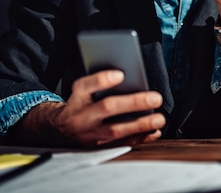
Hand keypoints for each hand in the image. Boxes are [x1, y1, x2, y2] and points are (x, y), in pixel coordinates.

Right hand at [16, 70, 165, 146]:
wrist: (61, 130)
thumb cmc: (81, 104)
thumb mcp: (84, 90)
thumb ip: (101, 83)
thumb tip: (129, 78)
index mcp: (78, 97)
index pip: (86, 86)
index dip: (102, 80)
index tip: (120, 74)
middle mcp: (82, 115)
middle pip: (107, 107)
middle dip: (133, 103)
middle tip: (155, 98)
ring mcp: (90, 133)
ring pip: (116, 130)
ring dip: (140, 125)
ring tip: (159, 119)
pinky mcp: (99, 147)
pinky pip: (121, 143)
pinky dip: (140, 138)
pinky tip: (154, 132)